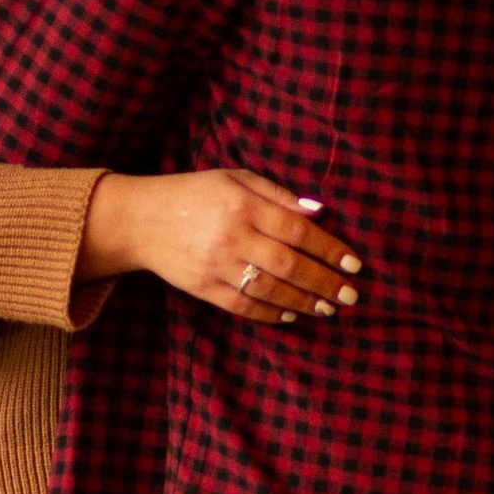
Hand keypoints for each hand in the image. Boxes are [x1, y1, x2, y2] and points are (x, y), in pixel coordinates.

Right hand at [79, 169, 359, 323]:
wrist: (140, 219)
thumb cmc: (194, 194)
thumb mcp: (235, 178)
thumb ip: (277, 194)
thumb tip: (319, 213)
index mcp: (243, 203)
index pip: (297, 230)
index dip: (329, 248)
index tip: (353, 263)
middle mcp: (232, 235)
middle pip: (289, 263)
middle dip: (324, 282)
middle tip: (350, 295)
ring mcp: (215, 264)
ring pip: (269, 289)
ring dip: (303, 301)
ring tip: (327, 309)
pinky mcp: (202, 288)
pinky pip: (242, 305)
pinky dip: (269, 313)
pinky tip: (291, 314)